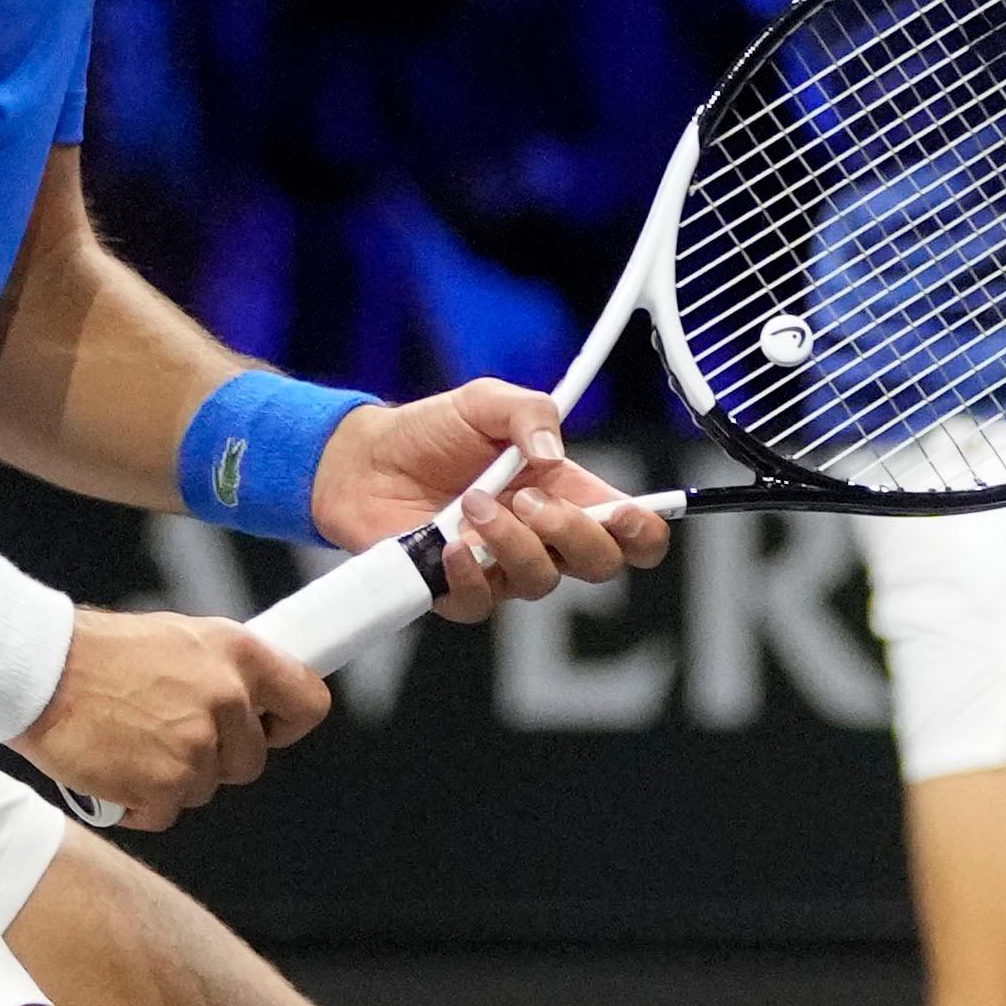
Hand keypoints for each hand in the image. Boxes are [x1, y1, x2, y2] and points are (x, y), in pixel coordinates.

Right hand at [8, 607, 327, 831]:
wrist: (40, 670)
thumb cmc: (102, 652)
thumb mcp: (180, 638)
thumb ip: (222, 670)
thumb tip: (250, 700)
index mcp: (239, 653)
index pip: (308, 702)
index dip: (286, 723)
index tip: (266, 728)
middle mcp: (227, 698)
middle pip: (250, 761)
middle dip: (215, 758)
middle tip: (166, 734)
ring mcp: (197, 746)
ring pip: (205, 787)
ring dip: (172, 778)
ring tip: (131, 742)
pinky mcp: (164, 786)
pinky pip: (166, 813)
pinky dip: (140, 803)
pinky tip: (114, 768)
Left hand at [312, 381, 672, 623]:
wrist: (362, 461)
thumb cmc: (429, 431)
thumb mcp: (484, 401)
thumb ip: (530, 412)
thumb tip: (554, 456)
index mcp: (564, 490)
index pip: (629, 528)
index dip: (643, 531)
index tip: (624, 514)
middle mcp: (541, 535)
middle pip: (600, 564)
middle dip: (574, 532)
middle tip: (531, 500)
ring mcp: (502, 567)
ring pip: (541, 581)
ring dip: (512, 542)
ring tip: (471, 503)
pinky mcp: (460, 590)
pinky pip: (483, 603)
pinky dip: (469, 574)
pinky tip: (448, 545)